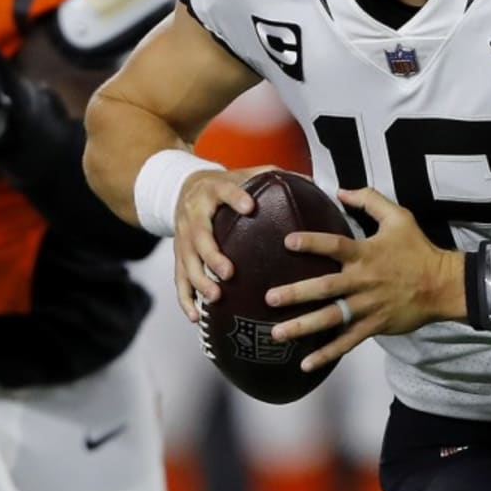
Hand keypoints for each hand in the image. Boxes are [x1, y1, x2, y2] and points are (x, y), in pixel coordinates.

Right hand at [172, 163, 276, 321]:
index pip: (223, 191)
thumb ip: (273, 176)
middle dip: (212, 256)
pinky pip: (179, 280)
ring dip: (200, 281)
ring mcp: (184, 238)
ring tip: (216, 297)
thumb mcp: (244, 174)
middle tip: (229, 272)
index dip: (235, 198)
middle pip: (200, 236)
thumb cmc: (223, 186)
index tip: (249, 207)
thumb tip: (312, 181)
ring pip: (187, 262)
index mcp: (212, 192)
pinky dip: (186, 299)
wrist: (184, 188)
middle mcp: (194, 215)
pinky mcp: (179, 256)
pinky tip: (197, 317)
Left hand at [264, 187, 464, 371]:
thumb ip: (369, 200)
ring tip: (276, 333)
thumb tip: (340, 190)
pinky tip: (304, 363)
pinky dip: (326, 354)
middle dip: (296, 293)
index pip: (335, 246)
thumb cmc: (418, 249)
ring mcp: (367, 306)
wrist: (442, 285)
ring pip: (331, 318)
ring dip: (303, 327)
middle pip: (325, 288)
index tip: (287, 242)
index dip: (312, 243)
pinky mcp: (374, 326)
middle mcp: (362, 281)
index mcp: (365, 254)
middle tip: (269, 298)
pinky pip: (347, 342)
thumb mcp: (398, 217)